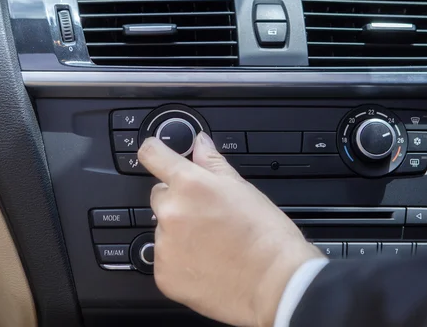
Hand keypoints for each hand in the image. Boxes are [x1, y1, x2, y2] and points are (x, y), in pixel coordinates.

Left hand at [138, 133, 323, 326]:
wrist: (274, 282)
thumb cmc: (266, 235)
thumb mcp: (242, 188)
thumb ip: (213, 163)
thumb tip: (200, 144)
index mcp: (190, 185)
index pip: (152, 154)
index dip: (155, 152)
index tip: (157, 155)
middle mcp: (171, 212)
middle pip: (160, 196)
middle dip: (178, 201)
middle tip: (207, 215)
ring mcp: (165, 246)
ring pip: (163, 229)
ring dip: (180, 232)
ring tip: (212, 244)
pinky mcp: (164, 275)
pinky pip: (165, 259)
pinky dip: (180, 260)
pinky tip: (206, 263)